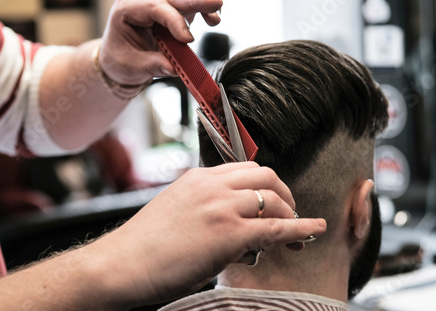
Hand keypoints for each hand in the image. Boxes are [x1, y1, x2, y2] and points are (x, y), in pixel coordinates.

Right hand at [91, 162, 325, 306]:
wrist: (120, 264)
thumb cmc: (143, 246)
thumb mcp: (175, 213)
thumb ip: (204, 210)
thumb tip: (232, 229)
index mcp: (198, 178)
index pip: (244, 171)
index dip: (266, 186)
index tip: (275, 201)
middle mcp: (212, 185)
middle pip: (265, 176)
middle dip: (284, 194)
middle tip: (290, 214)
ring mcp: (222, 206)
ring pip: (274, 200)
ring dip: (292, 215)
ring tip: (298, 236)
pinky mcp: (229, 232)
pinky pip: (276, 227)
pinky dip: (300, 228)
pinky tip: (314, 231)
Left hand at [99, 0, 222, 85]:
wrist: (119, 59)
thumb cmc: (121, 59)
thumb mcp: (134, 66)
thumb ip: (155, 66)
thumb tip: (176, 69)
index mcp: (127, 8)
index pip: (155, 7)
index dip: (174, 21)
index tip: (188, 39)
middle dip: (196, 0)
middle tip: (215, 5)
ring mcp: (159, 1)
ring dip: (203, 1)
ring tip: (216, 18)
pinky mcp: (172, 7)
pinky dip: (203, 5)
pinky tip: (213, 15)